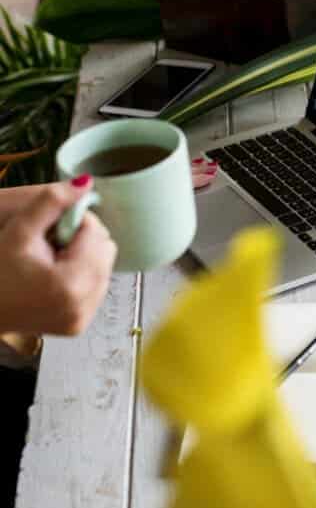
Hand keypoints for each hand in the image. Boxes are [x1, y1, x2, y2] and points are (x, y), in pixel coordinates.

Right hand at [0, 178, 116, 335]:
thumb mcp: (19, 230)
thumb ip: (51, 202)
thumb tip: (85, 182)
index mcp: (71, 282)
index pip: (96, 232)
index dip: (75, 221)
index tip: (52, 225)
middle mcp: (82, 305)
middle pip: (106, 250)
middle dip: (82, 240)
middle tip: (50, 242)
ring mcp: (82, 318)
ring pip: (104, 269)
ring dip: (84, 257)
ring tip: (49, 259)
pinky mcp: (78, 324)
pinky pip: (95, 288)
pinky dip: (80, 277)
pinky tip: (53, 275)